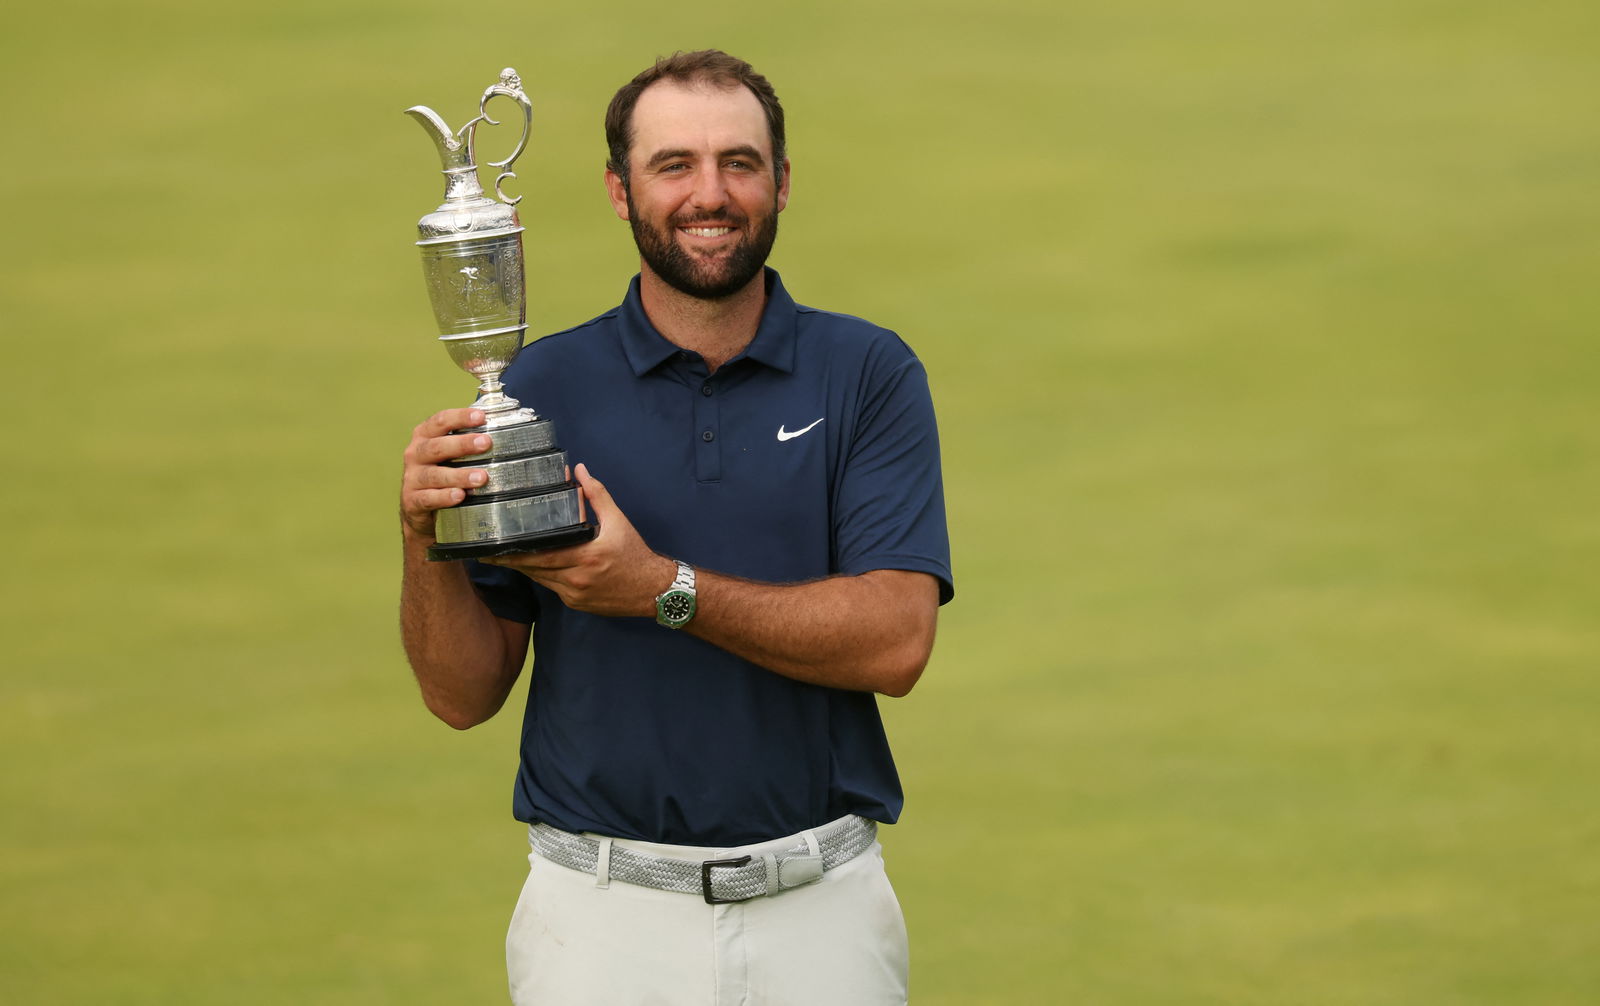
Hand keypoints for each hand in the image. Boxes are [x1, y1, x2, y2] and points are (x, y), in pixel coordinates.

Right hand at [400, 408, 491, 538]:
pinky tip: (460, 495)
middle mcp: (416, 454)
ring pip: (435, 475)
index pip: (440, 421)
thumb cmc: (439, 471)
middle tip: (486, 443)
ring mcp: (412, 478)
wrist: (417, 506)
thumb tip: (501, 426)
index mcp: (424, 436)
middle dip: (462, 444)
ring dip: (459, 475)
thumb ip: (467, 440)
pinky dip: (444, 497)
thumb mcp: (447, 453)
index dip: (460, 417)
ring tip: (481, 477)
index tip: (481, 416)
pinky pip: (428, 498)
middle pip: (437, 446)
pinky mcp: (413, 500)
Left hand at [482, 464, 676, 617]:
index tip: (495, 547)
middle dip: (511, 561)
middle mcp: (577, 579)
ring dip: (525, 569)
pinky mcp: (577, 604)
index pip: (541, 555)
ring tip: (504, 558)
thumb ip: (597, 495)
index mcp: (585, 556)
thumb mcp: (619, 521)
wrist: (654, 590)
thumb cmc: (635, 554)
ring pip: (541, 580)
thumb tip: (579, 470)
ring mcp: (575, 595)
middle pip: (535, 570)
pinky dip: (543, 577)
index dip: (516, 552)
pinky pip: (553, 589)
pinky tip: (534, 567)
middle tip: (488, 553)